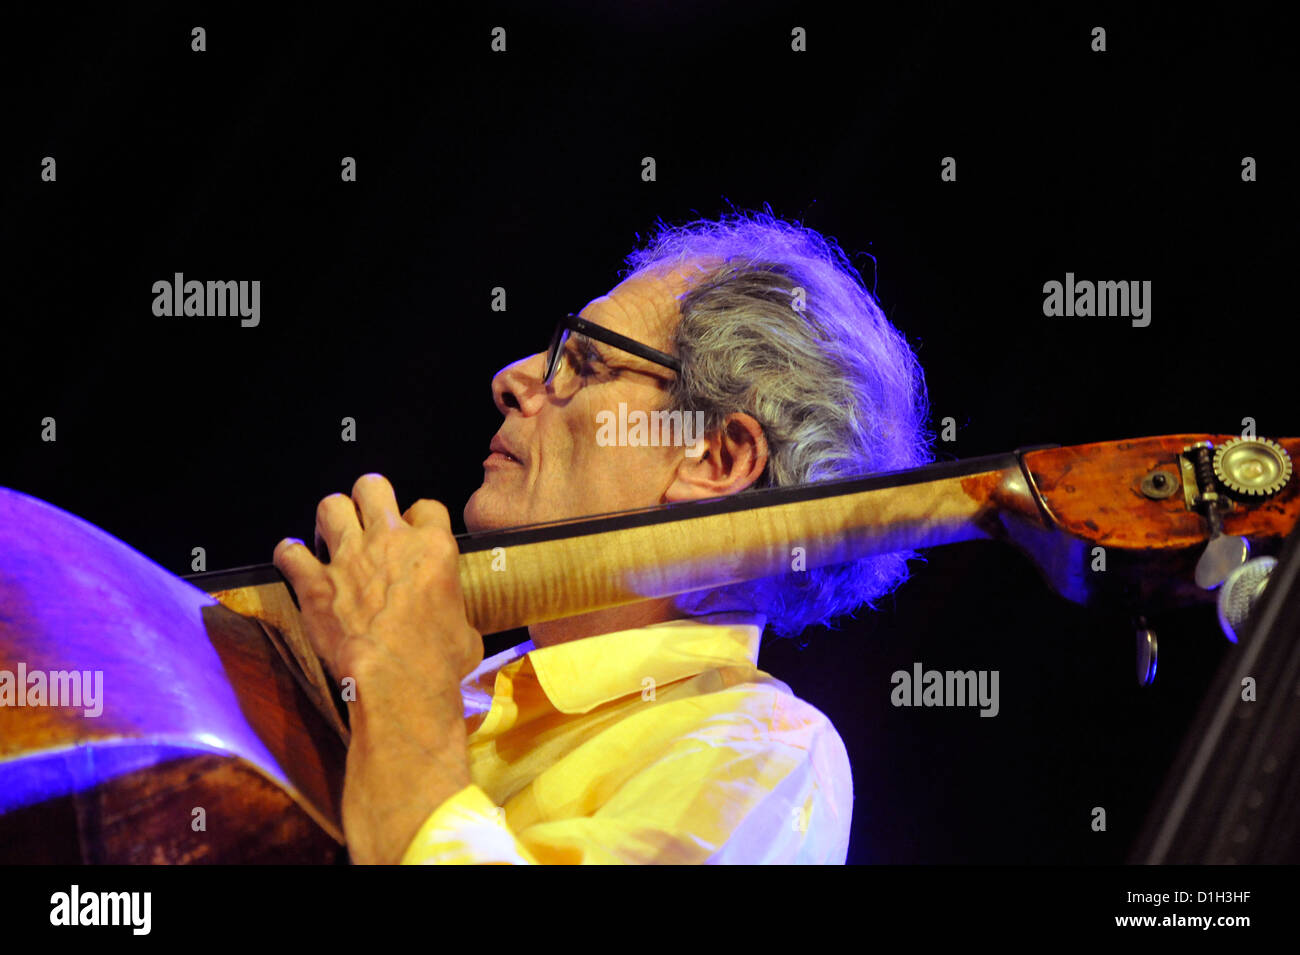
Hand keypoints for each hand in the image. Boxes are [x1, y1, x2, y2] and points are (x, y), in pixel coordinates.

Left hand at [273, 473, 483, 862]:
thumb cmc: (439, 661)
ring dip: (331, 519)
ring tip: (331, 536)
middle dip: (368, 499)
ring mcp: (348, 558)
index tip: (414, 535)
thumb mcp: (466, 630)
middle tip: (367, 520)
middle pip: (372, 487)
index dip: (420, 519)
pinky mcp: (315, 584)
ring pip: (330, 505)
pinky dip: (290, 556)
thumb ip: (452, 611)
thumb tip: (452, 624)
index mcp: (433, 547)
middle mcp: (390, 541)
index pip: (427, 507)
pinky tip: (295, 564)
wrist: (398, 681)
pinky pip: (289, 552)